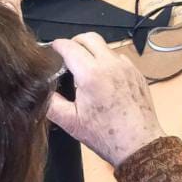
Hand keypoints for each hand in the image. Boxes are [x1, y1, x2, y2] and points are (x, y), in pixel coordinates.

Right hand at [47, 32, 164, 166]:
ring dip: (92, 51)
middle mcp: (110, 64)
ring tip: (85, 70)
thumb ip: (52, 103)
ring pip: (105, 46)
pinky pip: (118, 57)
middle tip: (67, 55)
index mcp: (91, 74)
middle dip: (75, 42)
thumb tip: (42, 89)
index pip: (70, 47)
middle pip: (89, 37)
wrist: (138, 143)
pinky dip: (107, 61)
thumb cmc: (105, 135)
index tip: (52, 49)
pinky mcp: (136, 72)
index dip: (58, 45)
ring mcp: (125, 66)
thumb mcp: (71, 122)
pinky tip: (103, 79)